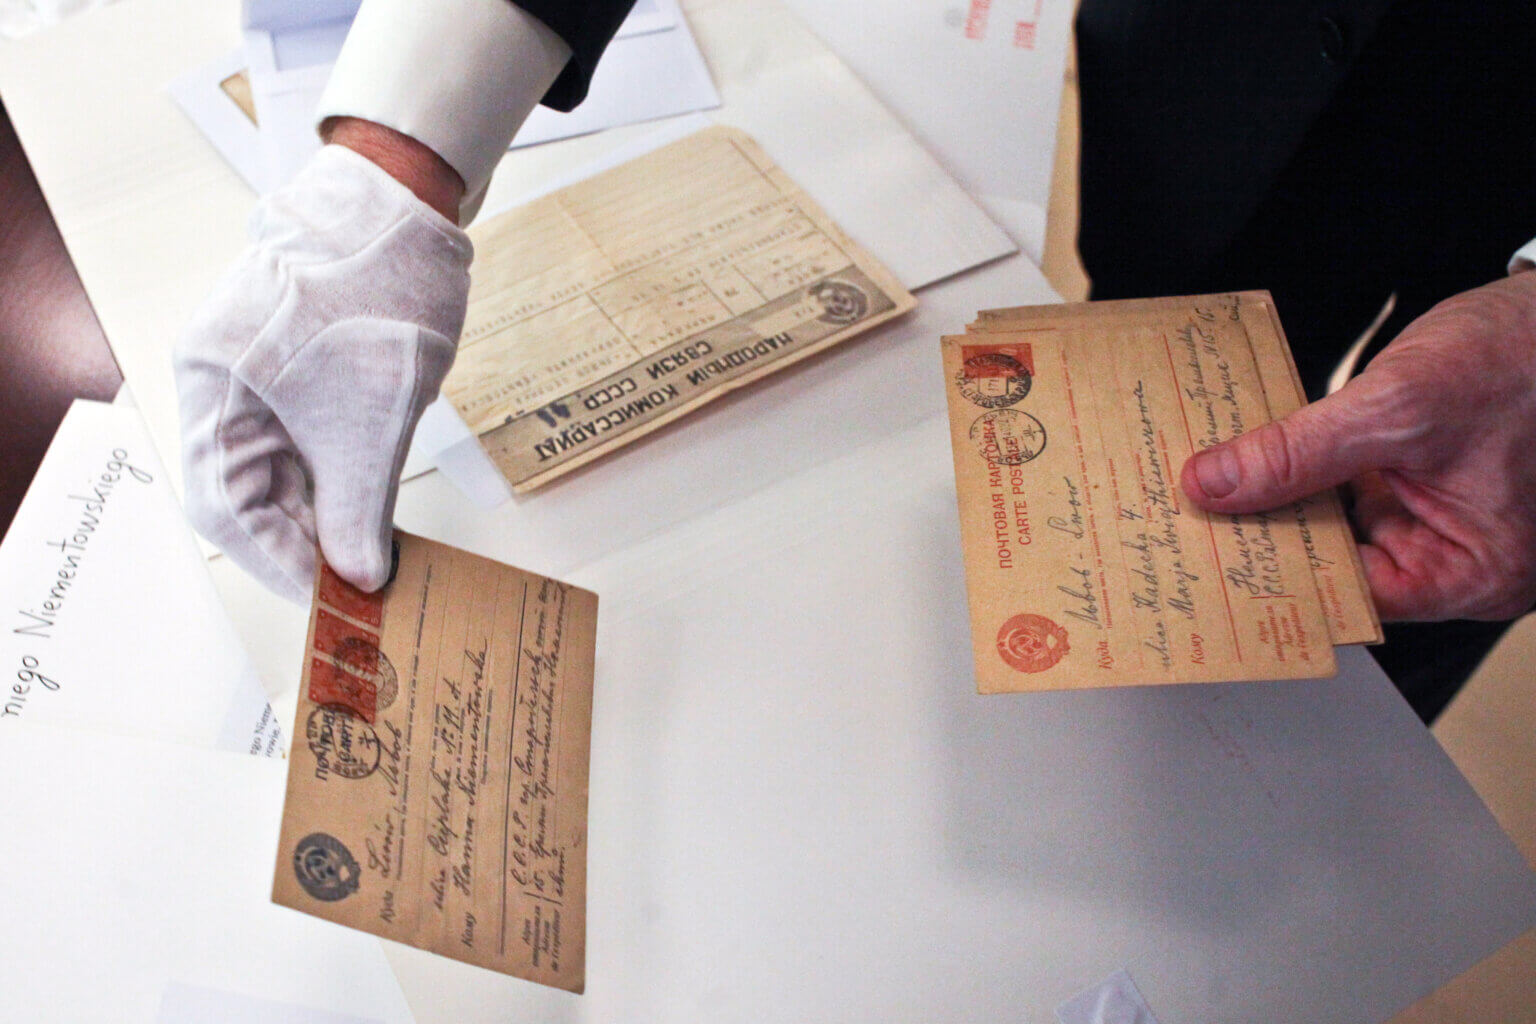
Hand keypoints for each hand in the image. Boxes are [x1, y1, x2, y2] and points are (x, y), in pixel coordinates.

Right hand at [174, 130, 471, 601]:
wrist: (404, 207)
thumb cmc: (378, 286)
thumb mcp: (373, 415)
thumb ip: (360, 504)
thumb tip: (360, 575)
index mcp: (212, 387)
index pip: (225, 505)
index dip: (276, 563)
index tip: (327, 605)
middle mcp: (220, 387)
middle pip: (249, 496)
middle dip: (305, 546)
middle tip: (360, 594)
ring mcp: (256, 379)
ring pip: (280, 476)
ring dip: (325, 521)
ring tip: (375, 563)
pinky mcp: (295, 375)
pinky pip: (305, 448)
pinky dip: (338, 486)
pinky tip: (373, 517)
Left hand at [1181, 272, 1535, 621]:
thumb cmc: (1526, 358)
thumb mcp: (1398, 408)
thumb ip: (1300, 453)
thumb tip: (1216, 484)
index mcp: (1476, 573)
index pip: (1352, 599)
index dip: (1278, 577)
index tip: (1211, 556)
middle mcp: (1456, 557)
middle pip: (1337, 567)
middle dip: (1270, 537)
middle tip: (1193, 518)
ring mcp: (1435, 519)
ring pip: (1332, 526)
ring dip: (1279, 501)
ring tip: (1209, 486)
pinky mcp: (1414, 482)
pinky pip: (1343, 488)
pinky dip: (1302, 471)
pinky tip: (1250, 457)